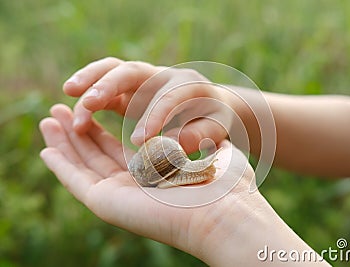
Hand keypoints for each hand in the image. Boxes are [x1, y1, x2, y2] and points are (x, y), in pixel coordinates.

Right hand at [39, 104, 261, 264]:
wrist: (226, 211)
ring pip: (83, 163)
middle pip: (97, 153)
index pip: (120, 150)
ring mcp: (119, 194)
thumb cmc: (227, 186)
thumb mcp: (212, 154)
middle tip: (60, 111)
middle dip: (78, 131)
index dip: (103, 132)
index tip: (92, 111)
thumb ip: (199, 143)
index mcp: (154, 173)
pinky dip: (60, 163)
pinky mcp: (107, 201)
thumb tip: (194, 133)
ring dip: (64, 141)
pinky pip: (76, 179)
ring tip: (49, 118)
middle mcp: (134, 184)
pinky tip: (47, 147)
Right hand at [64, 57, 232, 153]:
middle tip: (88, 103)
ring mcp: (142, 81)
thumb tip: (175, 142)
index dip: (153, 117)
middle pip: (130, 71)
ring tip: (68, 95)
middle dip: (108, 85)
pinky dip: (89, 96)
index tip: (140, 140)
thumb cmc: (213, 119)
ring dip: (89, 82)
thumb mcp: (215, 128)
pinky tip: (74, 114)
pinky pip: (104, 88)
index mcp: (186, 84)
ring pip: (111, 72)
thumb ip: (199, 134)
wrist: (208, 106)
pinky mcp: (127, 92)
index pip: (166, 97)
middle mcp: (160, 76)